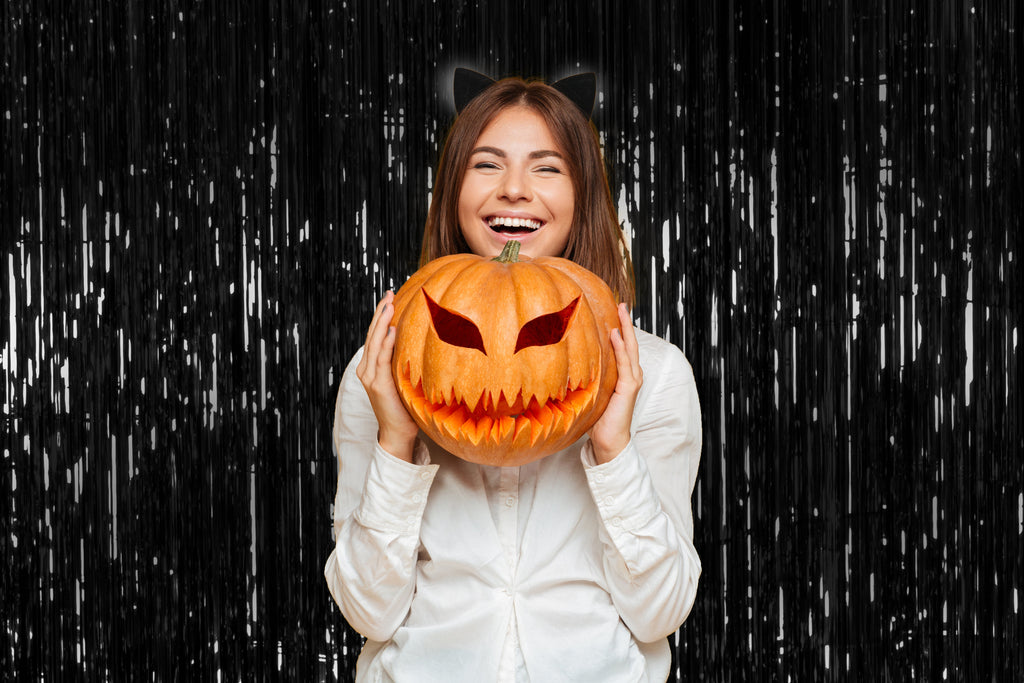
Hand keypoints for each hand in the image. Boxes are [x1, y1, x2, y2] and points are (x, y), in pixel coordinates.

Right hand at [356, 291, 419, 461]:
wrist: (398, 433)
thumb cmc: (406, 407)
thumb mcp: (405, 379)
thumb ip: (406, 362)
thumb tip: (426, 342)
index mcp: (372, 366)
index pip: (376, 335)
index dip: (381, 316)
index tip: (390, 297)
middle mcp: (367, 369)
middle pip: (372, 334)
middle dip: (380, 312)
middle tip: (390, 293)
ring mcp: (370, 377)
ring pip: (374, 343)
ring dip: (381, 322)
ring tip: (389, 304)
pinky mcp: (377, 385)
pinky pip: (381, 360)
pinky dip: (386, 344)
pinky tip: (392, 330)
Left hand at [589, 303, 642, 463]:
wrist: (608, 440)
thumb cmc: (597, 418)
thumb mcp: (591, 391)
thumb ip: (586, 376)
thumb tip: (565, 363)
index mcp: (623, 374)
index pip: (622, 346)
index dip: (620, 328)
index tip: (613, 310)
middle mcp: (631, 374)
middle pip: (630, 343)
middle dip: (626, 322)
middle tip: (621, 303)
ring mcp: (632, 380)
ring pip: (630, 349)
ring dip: (626, 329)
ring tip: (621, 311)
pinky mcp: (629, 388)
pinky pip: (625, 364)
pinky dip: (620, 348)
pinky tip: (615, 335)